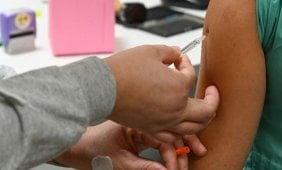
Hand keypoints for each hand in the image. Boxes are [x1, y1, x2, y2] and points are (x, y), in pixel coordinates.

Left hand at [55, 120, 208, 169]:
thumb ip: (144, 167)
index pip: (164, 135)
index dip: (174, 154)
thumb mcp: (120, 162)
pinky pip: (161, 136)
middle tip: (199, 153)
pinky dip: (172, 143)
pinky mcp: (141, 132)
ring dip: (182, 141)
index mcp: (138, 124)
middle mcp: (143, 121)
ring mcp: (143, 126)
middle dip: (186, 141)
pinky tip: (181, 148)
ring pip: (169, 131)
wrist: (77, 147)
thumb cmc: (93, 150)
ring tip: (196, 150)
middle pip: (171, 128)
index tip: (177, 169)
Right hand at [105, 45, 219, 141]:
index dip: (185, 64)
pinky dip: (182, 130)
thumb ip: (170, 52)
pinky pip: (173, 136)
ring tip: (204, 111)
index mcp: (179, 89)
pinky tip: (181, 124)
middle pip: (206, 111)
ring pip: (193, 128)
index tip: (178, 59)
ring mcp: (163, 122)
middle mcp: (175, 109)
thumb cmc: (124, 70)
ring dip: (203, 119)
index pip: (191, 76)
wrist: (101, 88)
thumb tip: (177, 54)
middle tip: (213, 92)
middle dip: (212, 100)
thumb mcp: (152, 51)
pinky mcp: (151, 129)